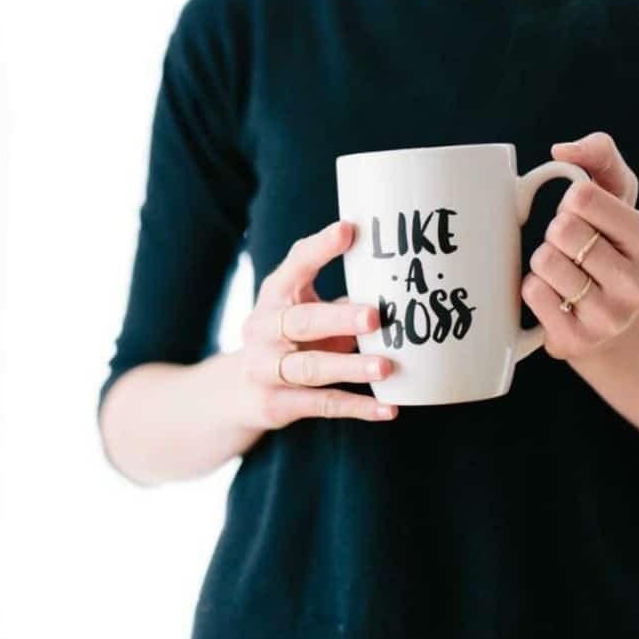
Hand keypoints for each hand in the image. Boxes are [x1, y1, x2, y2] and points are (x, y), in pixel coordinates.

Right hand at [237, 220, 397, 429]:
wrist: (238, 392)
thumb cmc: (288, 339)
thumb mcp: (303, 309)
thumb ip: (339, 297)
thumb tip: (400, 281)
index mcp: (274, 295)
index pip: (295, 267)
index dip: (320, 249)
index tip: (349, 230)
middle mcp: (264, 329)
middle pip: (302, 322)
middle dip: (338, 319)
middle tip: (375, 317)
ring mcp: (265, 369)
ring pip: (311, 368)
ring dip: (350, 367)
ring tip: (386, 367)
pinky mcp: (276, 404)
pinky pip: (322, 405)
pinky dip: (357, 407)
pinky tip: (389, 408)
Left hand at [521, 131, 638, 360]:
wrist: (602, 321)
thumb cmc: (603, 244)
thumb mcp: (613, 196)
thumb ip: (599, 156)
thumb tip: (563, 150)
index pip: (584, 197)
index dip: (570, 202)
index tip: (581, 217)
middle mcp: (638, 284)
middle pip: (562, 230)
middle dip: (554, 233)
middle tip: (569, 249)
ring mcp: (609, 318)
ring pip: (544, 262)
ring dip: (540, 262)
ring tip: (561, 273)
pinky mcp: (577, 341)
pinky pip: (532, 293)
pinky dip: (531, 287)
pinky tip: (551, 296)